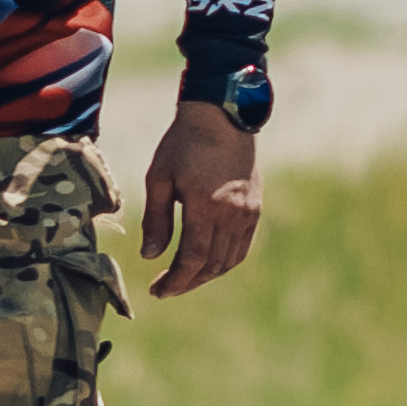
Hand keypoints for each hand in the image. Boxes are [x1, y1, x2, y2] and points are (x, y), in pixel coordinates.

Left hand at [137, 98, 262, 297]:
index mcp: (205, 206)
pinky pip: (242, 247)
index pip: (192, 259)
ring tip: (184, 279)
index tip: (157, 291)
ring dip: (205, 275)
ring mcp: (248, 213)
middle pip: (211, 265)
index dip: (175, 280)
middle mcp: (232, 214)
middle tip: (165, 289)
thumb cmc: (184, 142)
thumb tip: (150, 256)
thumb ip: (156, 220)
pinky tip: (207, 263)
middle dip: (187, 283)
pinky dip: (224, 262)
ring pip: (228, 260)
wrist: (224, 115)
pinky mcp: (256, 208)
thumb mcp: (160, 177)